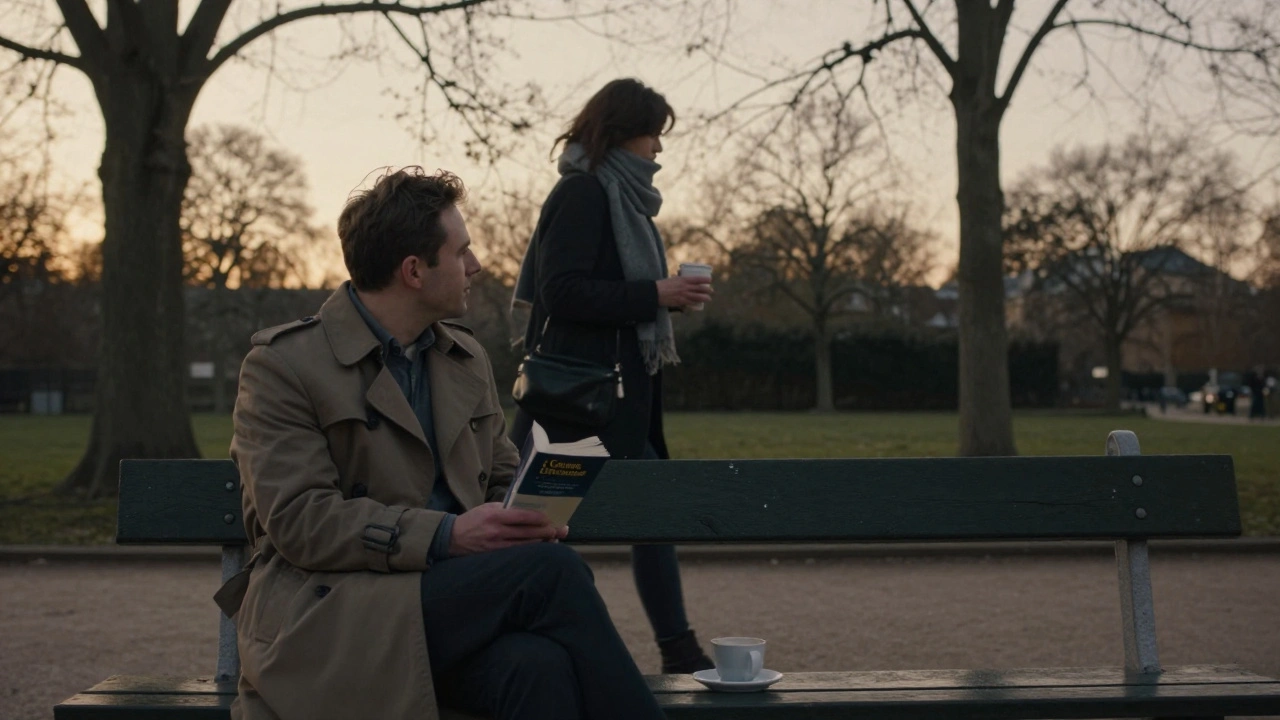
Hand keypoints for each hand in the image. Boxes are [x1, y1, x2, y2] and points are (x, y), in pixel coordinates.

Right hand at [448, 503, 567, 556]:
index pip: (523, 516)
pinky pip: (517, 554)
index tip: (550, 518)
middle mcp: (497, 531)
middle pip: (528, 533)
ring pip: (525, 546)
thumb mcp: (488, 508)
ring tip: (553, 539)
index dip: (539, 518)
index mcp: (495, 515)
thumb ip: (507, 507)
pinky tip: (539, 549)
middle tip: (559, 529)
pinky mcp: (495, 556)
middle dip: (546, 532)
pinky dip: (530, 551)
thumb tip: (529, 506)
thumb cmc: (473, 519)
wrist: (452, 538)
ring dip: (541, 543)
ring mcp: (496, 546)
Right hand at [656, 276, 712, 309]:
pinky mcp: (681, 302)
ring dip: (704, 298)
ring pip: (697, 297)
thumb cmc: (663, 285)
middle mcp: (685, 287)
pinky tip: (699, 304)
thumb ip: (679, 278)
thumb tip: (681, 276)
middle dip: (707, 290)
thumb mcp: (673, 279)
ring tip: (709, 298)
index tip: (710, 280)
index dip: (705, 279)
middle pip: (699, 288)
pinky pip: (691, 303)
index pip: (697, 279)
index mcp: (683, 279)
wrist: (656, 292)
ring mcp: (683, 295)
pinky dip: (695, 303)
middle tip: (711, 291)